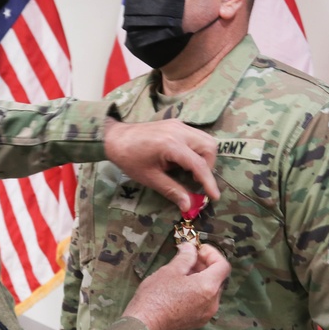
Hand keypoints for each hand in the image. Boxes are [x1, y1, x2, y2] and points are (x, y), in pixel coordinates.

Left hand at [103, 118, 218, 212]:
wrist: (115, 138)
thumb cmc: (129, 159)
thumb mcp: (150, 178)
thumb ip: (172, 190)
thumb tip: (189, 206)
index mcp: (170, 145)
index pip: (198, 164)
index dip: (208, 182)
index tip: (214, 196)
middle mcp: (178, 131)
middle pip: (209, 146)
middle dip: (208, 165)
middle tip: (195, 179)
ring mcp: (178, 125)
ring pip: (205, 139)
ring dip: (204, 156)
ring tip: (189, 170)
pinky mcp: (176, 123)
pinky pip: (196, 135)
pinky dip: (197, 148)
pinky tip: (183, 159)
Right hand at [122, 243, 230, 329]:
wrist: (143, 327)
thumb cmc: (155, 296)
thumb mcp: (170, 271)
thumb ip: (185, 257)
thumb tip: (191, 248)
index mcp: (208, 287)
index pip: (223, 266)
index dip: (212, 253)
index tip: (197, 248)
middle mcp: (212, 303)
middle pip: (218, 278)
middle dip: (206, 265)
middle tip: (188, 257)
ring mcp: (205, 315)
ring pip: (211, 291)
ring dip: (201, 278)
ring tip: (182, 271)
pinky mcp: (196, 322)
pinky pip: (204, 302)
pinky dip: (197, 291)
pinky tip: (180, 287)